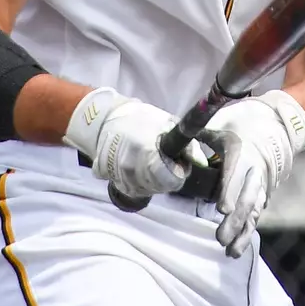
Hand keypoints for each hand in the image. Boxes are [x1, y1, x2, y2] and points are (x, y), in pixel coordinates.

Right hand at [63, 88, 193, 198]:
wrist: (107, 115)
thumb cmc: (141, 118)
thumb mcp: (168, 123)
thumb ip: (187, 145)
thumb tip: (200, 162)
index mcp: (147, 151)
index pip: (170, 180)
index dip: (177, 173)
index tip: (176, 164)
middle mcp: (129, 165)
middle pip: (156, 187)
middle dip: (163, 178)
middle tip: (161, 162)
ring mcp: (114, 172)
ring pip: (140, 190)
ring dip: (146, 181)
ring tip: (145, 163)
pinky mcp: (104, 173)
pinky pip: (124, 188)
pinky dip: (130, 181)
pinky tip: (132, 167)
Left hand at [201, 90, 304, 258]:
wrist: (275, 126)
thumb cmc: (240, 124)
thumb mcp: (220, 122)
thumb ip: (199, 133)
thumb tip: (175, 141)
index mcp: (241, 150)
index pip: (236, 172)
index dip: (229, 190)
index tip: (222, 208)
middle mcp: (253, 170)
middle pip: (247, 198)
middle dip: (235, 219)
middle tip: (220, 238)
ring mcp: (260, 185)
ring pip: (253, 212)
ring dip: (241, 232)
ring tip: (229, 251)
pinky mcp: (261, 196)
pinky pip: (255, 217)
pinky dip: (246, 233)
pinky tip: (235, 250)